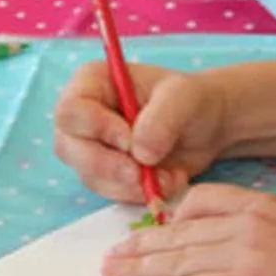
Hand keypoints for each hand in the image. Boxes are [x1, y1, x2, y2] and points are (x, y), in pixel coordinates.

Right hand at [53, 60, 228, 204]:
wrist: (207, 128)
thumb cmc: (191, 100)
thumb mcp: (184, 98)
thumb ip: (162, 118)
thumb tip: (139, 152)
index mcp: (93, 82)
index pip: (71, 111)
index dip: (96, 129)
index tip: (129, 140)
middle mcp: (83, 115)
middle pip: (69, 148)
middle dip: (109, 166)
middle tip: (142, 173)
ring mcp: (90, 147)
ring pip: (89, 176)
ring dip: (130, 184)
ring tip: (169, 175)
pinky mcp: (105, 174)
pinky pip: (109, 192)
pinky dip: (138, 193)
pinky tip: (167, 181)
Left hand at [104, 183, 275, 275]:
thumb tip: (269, 216)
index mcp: (264, 202)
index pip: (204, 201)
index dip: (172, 218)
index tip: (152, 231)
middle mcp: (248, 221)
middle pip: (181, 231)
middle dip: (142, 245)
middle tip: (111, 255)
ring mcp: (245, 251)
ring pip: (179, 259)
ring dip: (139, 269)